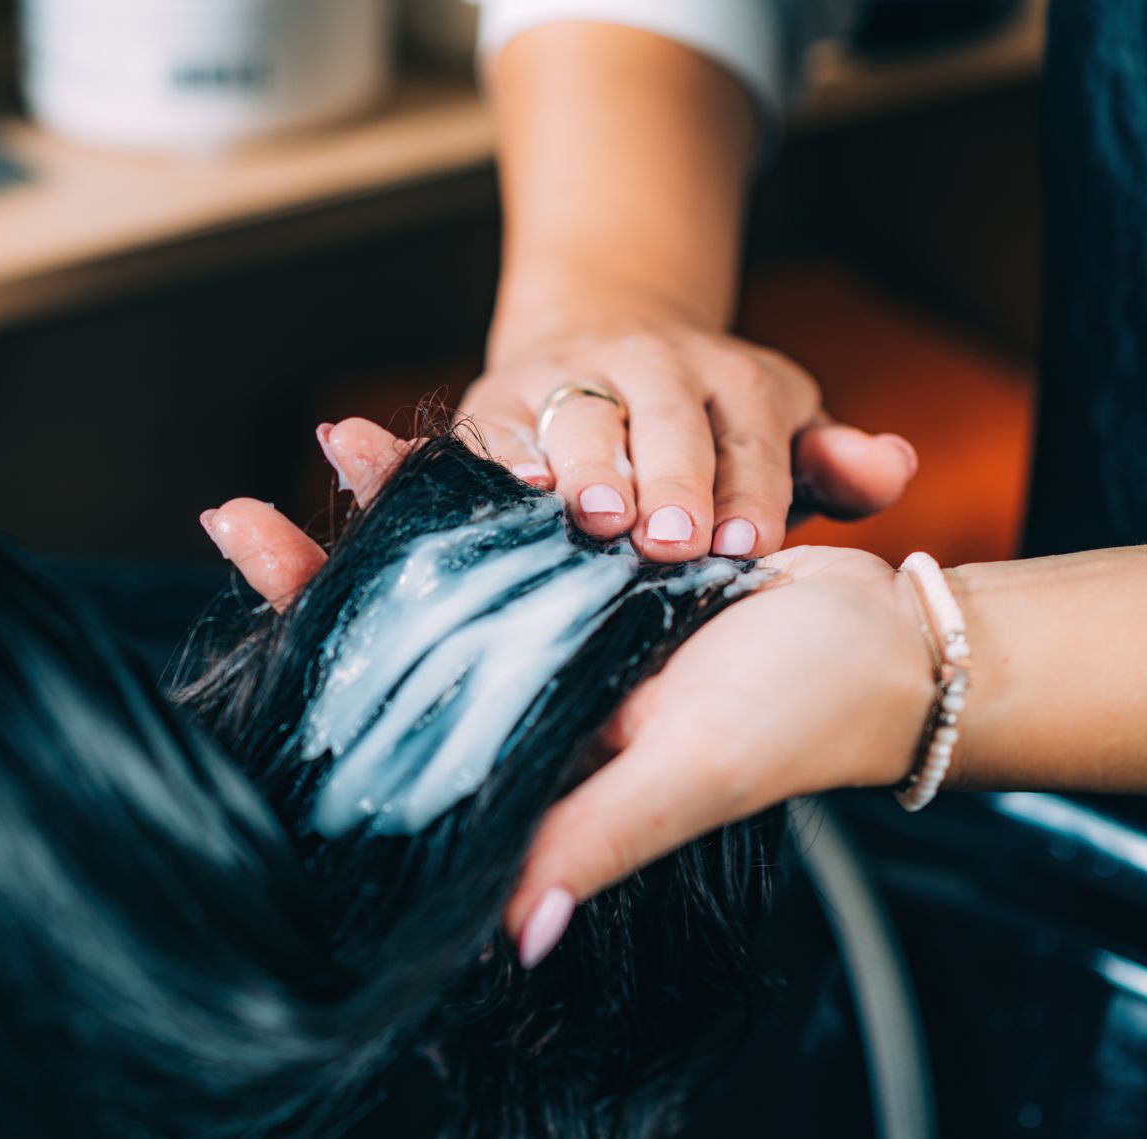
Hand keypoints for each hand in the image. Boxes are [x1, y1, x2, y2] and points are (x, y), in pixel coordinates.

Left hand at [202, 419, 932, 948]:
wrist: (885, 643)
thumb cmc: (796, 720)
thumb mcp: (691, 773)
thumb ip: (599, 837)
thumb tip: (514, 934)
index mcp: (527, 757)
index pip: (393, 713)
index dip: (319, 656)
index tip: (252, 589)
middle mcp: (525, 699)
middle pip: (397, 636)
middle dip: (319, 574)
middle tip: (233, 515)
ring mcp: (554, 631)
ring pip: (447, 569)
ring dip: (391, 505)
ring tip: (330, 438)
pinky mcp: (592, 573)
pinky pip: (511, 525)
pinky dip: (472, 482)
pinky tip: (427, 439)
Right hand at [458, 303, 919, 561]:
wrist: (600, 339)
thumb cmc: (710, 432)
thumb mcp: (785, 437)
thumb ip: (839, 464)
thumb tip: (892, 466)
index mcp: (737, 380)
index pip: (751, 438)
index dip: (751, 489)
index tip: (748, 545)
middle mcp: (655, 365)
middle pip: (669, 420)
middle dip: (673, 479)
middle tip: (674, 540)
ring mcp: (573, 375)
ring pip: (582, 418)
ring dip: (589, 466)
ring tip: (596, 516)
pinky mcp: (501, 395)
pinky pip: (498, 425)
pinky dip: (503, 454)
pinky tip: (514, 487)